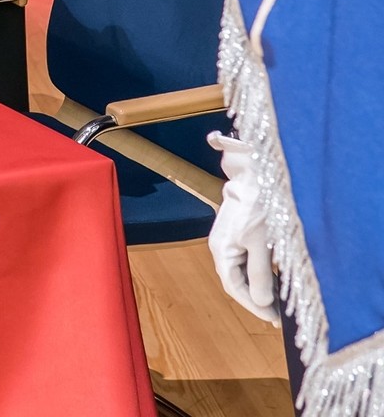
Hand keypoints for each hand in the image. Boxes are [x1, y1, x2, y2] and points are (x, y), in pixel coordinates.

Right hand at [206, 131, 278, 323]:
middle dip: (255, 299)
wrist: (255, 177)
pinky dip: (258, 274)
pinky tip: (272, 279)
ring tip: (277, 301)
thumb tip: (261, 302)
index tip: (273, 319)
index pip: (234, 288)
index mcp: (221, 251)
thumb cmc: (257, 209)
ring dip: (257, 288)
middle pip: (235, 282)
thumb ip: (260, 275)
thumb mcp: (261, 245)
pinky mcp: (237, 234)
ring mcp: (227, 240)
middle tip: (276, 316)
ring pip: (241, 272)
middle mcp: (220, 248)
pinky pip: (245, 262)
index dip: (253, 305)